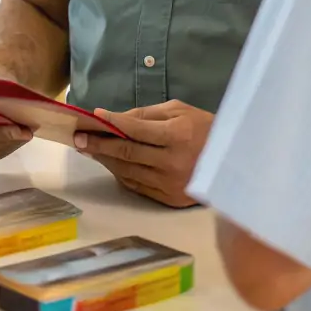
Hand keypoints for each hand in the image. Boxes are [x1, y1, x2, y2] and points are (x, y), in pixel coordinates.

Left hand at [74, 101, 213, 208]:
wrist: (232, 161)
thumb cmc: (204, 128)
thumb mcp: (179, 111)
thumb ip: (147, 115)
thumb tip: (116, 119)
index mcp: (176, 135)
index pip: (135, 129)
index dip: (112, 123)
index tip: (93, 118)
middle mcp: (171, 162)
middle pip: (127, 153)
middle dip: (99, 144)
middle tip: (78, 138)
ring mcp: (170, 184)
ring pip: (128, 171)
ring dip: (105, 160)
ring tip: (89, 149)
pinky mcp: (169, 199)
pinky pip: (137, 186)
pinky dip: (120, 173)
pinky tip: (110, 163)